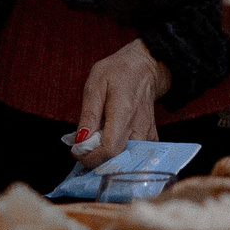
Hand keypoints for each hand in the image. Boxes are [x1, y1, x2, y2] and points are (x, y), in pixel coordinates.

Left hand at [76, 38, 169, 166]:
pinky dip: (121, 156)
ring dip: (109, 159)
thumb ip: (89, 114)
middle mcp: (139, 127)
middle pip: (119, 160)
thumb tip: (80, 140)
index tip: (78, 152)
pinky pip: (135, 156)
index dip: (91, 157)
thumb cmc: (118, 72)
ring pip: (128, 160)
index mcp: (123, 113)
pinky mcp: (151, 138)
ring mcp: (148, 134)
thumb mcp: (95, 85)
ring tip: (98, 145)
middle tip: (86, 148)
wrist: (145, 68)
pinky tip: (111, 144)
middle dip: (98, 160)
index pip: (109, 149)